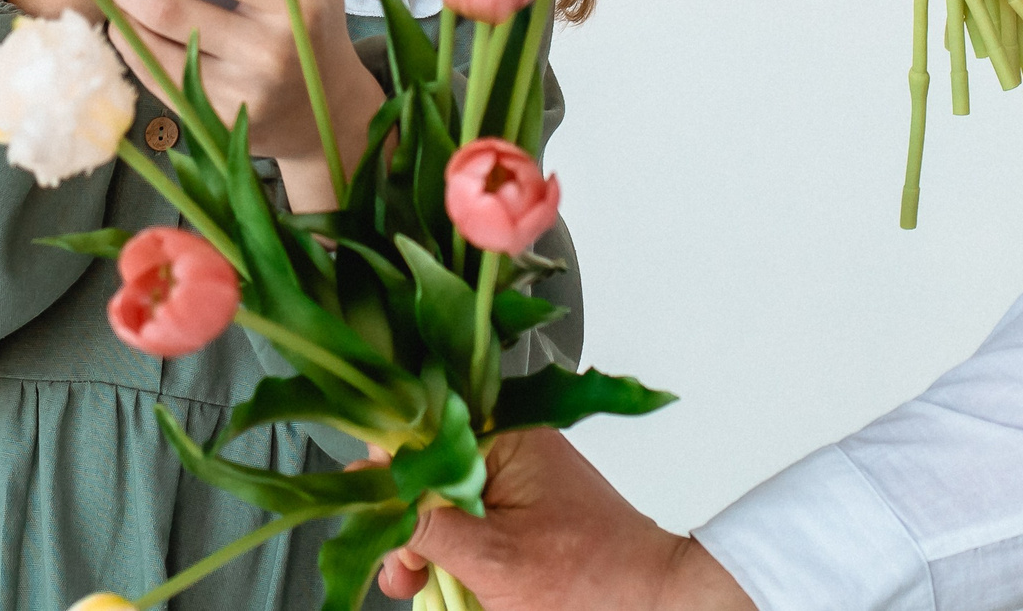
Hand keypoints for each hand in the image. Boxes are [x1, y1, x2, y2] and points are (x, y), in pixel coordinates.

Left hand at [105, 0, 383, 212]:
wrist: (328, 112)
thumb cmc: (316, 25)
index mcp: (295, 0)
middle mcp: (271, 46)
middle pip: (171, 6)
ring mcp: (244, 86)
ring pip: (157, 43)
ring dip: (124, 12)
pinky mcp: (221, 117)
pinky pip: (159, 75)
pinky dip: (132, 46)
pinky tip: (126, 27)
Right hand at [374, 428, 753, 609]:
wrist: (654, 605)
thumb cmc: (594, 579)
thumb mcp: (492, 556)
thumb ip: (425, 520)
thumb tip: (370, 491)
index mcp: (504, 435)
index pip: (418, 429)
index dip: (384, 472)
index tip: (367, 512)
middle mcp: (508, 447)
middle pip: (425, 471)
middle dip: (404, 523)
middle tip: (400, 571)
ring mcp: (516, 479)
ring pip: (444, 500)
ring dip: (425, 544)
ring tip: (421, 584)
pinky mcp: (522, 509)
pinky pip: (470, 518)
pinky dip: (454, 551)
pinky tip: (449, 580)